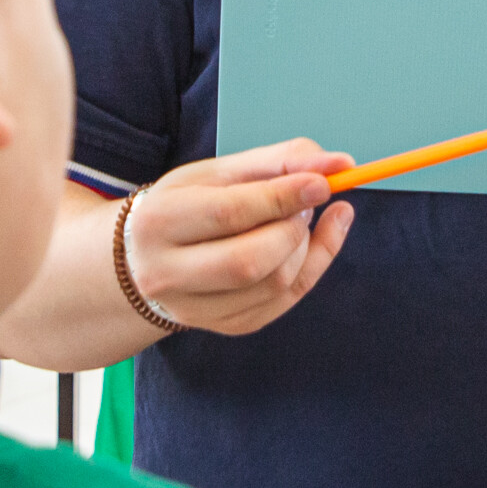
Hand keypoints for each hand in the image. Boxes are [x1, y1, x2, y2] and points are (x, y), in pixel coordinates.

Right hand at [123, 139, 356, 336]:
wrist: (145, 258)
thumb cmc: (189, 204)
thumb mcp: (221, 172)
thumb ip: (281, 161)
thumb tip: (341, 164)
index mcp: (160, 222)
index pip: (230, 214)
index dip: (283, 197)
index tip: (323, 183)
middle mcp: (167, 274)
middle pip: (249, 261)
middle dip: (293, 228)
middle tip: (305, 202)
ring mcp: (194, 309)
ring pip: (273, 285)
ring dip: (304, 247)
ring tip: (297, 219)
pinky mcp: (225, 327)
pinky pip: (284, 302)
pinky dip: (310, 267)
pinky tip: (311, 241)